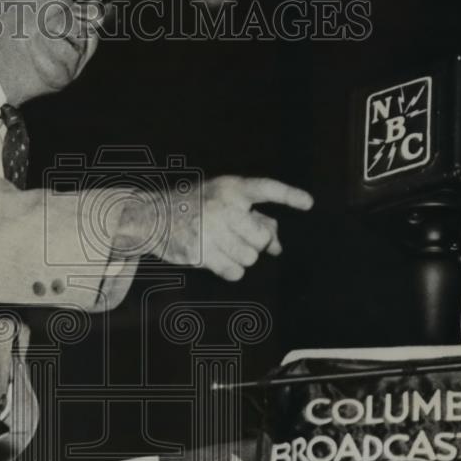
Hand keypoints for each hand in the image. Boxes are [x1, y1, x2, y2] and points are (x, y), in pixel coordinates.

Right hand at [115, 176, 312, 280]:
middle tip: (237, 235)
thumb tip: (278, 246)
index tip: (309, 203)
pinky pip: (235, 272)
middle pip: (262, 237)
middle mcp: (222, 207)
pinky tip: (216, 257)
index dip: (288, 195)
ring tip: (223, 245)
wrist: (151, 216)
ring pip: (250, 257)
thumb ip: (254, 218)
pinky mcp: (201, 253)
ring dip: (241, 256)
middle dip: (254, 241)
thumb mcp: (223, 200)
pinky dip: (230, 269)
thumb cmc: (195, 207)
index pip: (265, 189)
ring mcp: (211, 231)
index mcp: (230, 188)